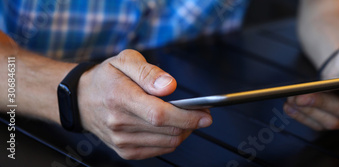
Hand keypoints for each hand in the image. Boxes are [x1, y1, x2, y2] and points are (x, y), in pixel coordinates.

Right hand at [77, 49, 212, 159]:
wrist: (81, 100)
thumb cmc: (106, 78)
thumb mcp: (125, 60)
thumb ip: (149, 72)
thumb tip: (170, 86)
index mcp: (120, 97)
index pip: (159, 114)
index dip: (186, 117)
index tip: (205, 114)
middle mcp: (119, 123)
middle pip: (167, 130)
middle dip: (191, 123)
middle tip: (201, 113)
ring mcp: (121, 141)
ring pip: (167, 143)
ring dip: (183, 131)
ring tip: (186, 118)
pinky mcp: (125, 151)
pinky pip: (159, 150)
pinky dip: (171, 140)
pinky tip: (171, 127)